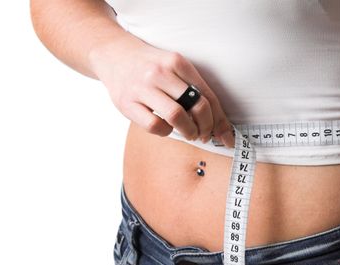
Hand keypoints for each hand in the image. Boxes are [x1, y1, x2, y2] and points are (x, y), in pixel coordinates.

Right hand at [89, 35, 234, 146]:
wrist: (113, 54)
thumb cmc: (150, 66)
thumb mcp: (173, 66)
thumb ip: (193, 88)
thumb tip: (218, 122)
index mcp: (178, 62)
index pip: (208, 95)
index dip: (220, 119)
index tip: (226, 135)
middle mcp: (161, 72)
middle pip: (196, 106)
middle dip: (206, 127)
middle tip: (205, 135)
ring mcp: (142, 88)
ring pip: (176, 116)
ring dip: (188, 131)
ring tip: (189, 134)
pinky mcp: (127, 103)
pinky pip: (154, 125)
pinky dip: (165, 131)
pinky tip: (166, 128)